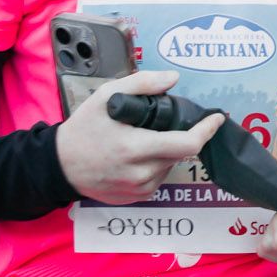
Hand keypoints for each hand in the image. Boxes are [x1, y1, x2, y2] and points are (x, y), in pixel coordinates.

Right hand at [55, 70, 221, 203]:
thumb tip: (173, 78)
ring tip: (142, 139)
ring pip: (171, 165)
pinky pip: (159, 178)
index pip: (187, 144)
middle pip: (180, 152)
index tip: (217, 117)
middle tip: (166, 123)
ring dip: (167, 150)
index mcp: (135, 148)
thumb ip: (142, 83)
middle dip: (181, 135)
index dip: (207, 130)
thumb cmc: (84, 129)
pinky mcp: (136, 198)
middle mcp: (141, 173)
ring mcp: (139, 189)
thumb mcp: (106, 97)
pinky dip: (156, 163)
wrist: (59, 165)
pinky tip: (137, 155)